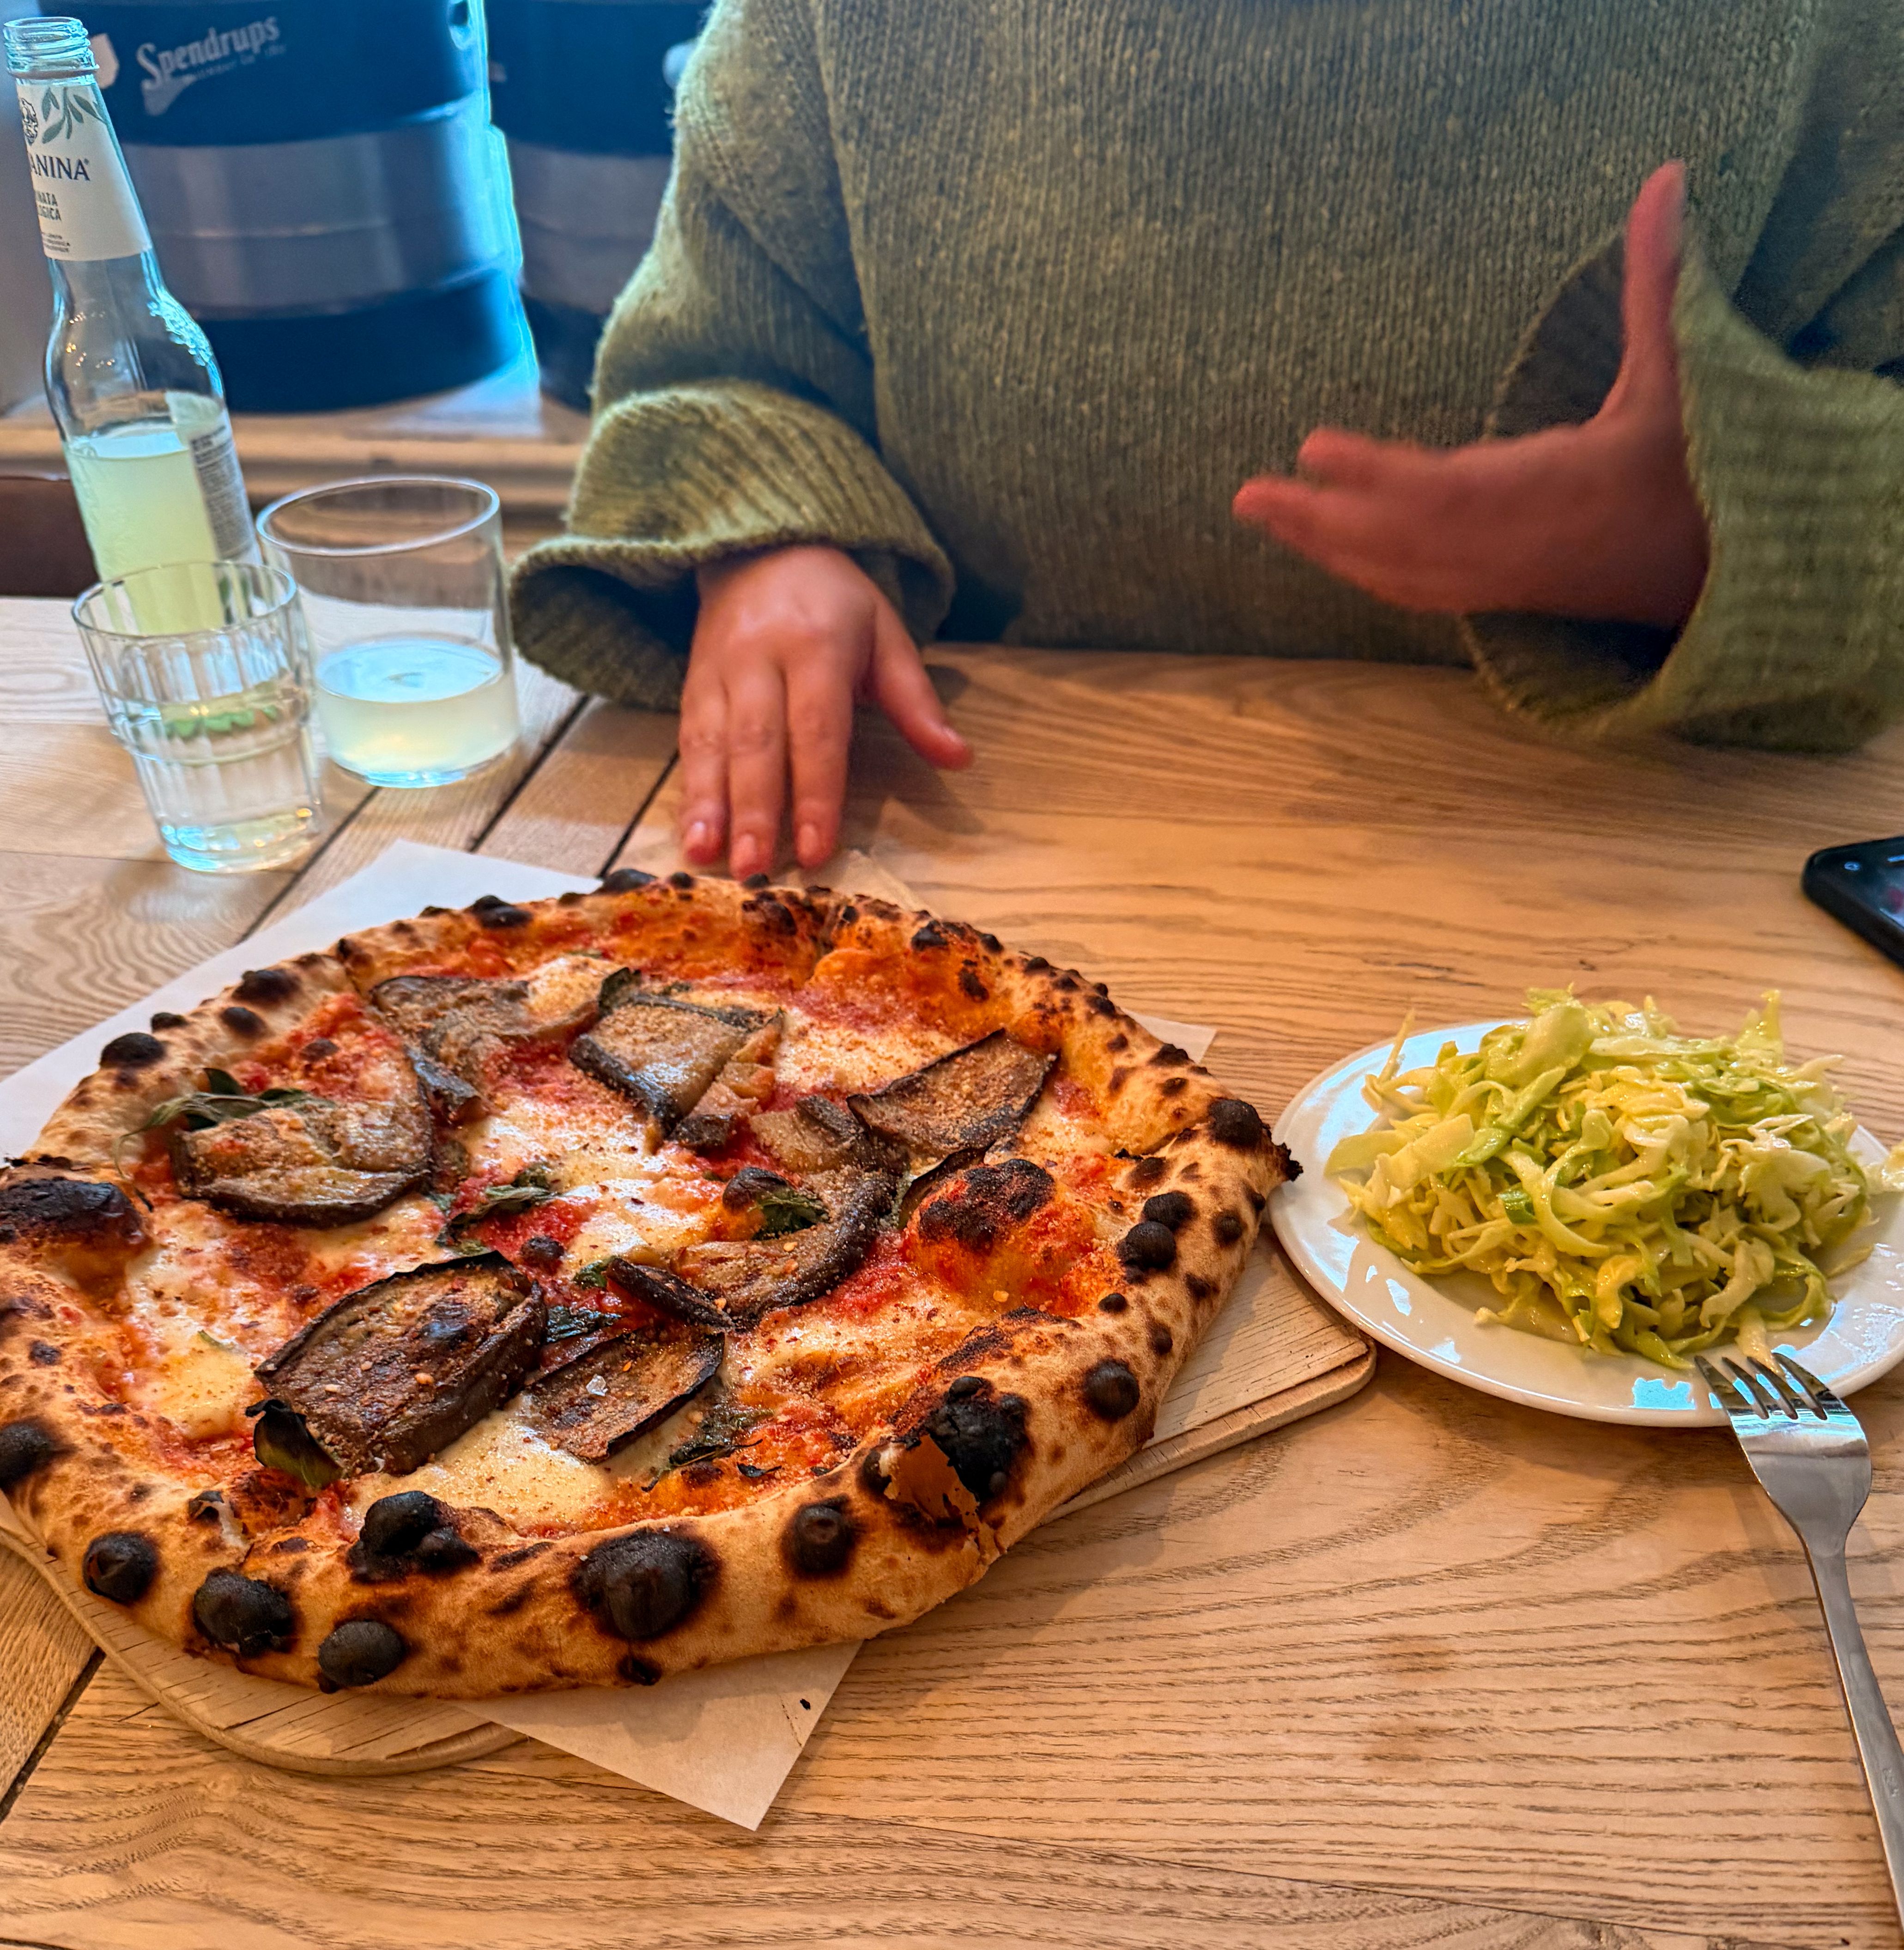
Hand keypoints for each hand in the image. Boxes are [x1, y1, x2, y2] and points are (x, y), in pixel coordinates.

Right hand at [678, 544, 970, 875]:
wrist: (761, 546)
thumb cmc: (835, 601)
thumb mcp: (886, 635)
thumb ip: (916, 701)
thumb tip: (959, 758)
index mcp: (817, 646)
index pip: (818, 729)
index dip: (816, 791)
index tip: (815, 848)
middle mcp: (760, 658)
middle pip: (758, 743)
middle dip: (755, 810)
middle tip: (756, 868)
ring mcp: (719, 671)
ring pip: (713, 745)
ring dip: (710, 808)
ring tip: (707, 859)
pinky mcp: (692, 683)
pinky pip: (688, 741)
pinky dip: (689, 792)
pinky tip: (690, 834)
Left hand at [1232, 162, 1707, 630]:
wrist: (1720, 568)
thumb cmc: (1699, 467)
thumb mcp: (1684, 375)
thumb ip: (1659, 283)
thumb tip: (1667, 177)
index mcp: (1553, 493)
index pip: (1447, 488)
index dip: (1377, 473)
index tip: (1313, 445)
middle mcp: (1514, 547)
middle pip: (1396, 540)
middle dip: (1318, 518)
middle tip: (1246, 496)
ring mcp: (1499, 579)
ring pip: (1393, 571)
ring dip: (1322, 545)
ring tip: (1261, 511)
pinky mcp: (1495, 595)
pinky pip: (1411, 590)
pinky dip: (1359, 570)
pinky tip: (1319, 550)